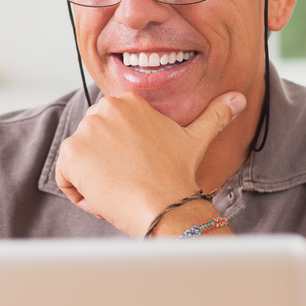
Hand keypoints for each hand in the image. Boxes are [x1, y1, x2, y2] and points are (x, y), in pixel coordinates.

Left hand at [55, 91, 244, 236]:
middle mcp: (102, 109)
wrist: (167, 207)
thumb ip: (215, 114)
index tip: (142, 167)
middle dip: (106, 167)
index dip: (122, 154)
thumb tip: (239, 98)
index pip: (107, 130)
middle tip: (134, 181)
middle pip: (91, 145)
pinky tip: (107, 198)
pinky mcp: (71, 156)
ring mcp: (84, 131)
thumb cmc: (179, 174)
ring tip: (123, 190)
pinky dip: (81, 195)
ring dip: (95, 182)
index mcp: (126, 100)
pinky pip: (65, 180)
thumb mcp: (197, 138)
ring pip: (78, 163)